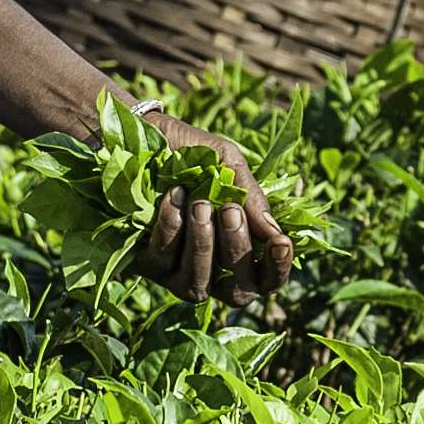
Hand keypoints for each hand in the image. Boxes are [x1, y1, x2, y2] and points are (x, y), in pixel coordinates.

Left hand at [129, 119, 292, 302]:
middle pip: (236, 291)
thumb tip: (275, 235)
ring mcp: (174, 273)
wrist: (143, 132)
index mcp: (237, 250)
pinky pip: (162, 259)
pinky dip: (171, 228)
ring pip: (197, 285)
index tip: (281, 242)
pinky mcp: (143, 264)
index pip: (265, 280)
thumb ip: (253, 200)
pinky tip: (174, 197)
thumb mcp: (229, 165)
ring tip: (200, 204)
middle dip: (237, 251)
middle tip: (230, 210)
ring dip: (202, 244)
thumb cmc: (193, 153)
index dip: (277, 270)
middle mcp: (209, 271)